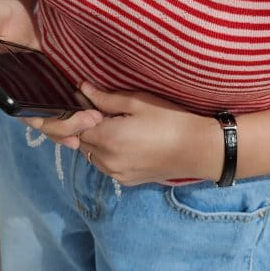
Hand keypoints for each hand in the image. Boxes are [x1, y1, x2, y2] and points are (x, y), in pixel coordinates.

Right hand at [0, 2, 103, 146]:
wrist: (22, 13)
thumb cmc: (3, 16)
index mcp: (4, 87)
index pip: (16, 109)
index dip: (31, 117)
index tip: (43, 121)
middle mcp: (23, 96)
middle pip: (42, 121)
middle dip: (64, 126)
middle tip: (88, 122)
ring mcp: (42, 95)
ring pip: (58, 120)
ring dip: (76, 126)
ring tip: (96, 123)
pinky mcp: (59, 88)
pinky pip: (70, 109)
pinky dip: (83, 117)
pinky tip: (100, 118)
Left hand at [72, 82, 220, 185]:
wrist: (197, 150)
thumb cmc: (169, 120)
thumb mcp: (137, 102)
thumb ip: (105, 99)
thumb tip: (82, 89)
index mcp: (107, 139)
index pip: (73, 128)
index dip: (74, 115)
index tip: (72, 108)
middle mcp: (106, 161)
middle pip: (81, 142)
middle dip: (86, 127)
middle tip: (101, 110)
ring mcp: (116, 174)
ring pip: (92, 155)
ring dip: (96, 141)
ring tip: (115, 125)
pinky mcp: (127, 181)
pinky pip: (106, 165)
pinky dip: (107, 153)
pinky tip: (125, 141)